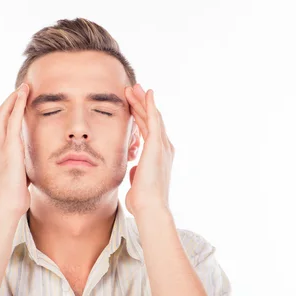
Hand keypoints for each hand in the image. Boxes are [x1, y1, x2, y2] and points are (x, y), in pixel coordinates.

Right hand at [0, 83, 30, 218]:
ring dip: (14, 98)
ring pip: (4, 113)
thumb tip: (30, 172)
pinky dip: (18, 104)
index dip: (10, 114)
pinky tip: (24, 94)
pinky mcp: (9, 146)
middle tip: (22, 89)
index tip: (19, 104)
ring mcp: (0, 144)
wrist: (3, 208)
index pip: (2, 128)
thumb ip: (22, 169)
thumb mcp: (19, 179)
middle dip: (10, 101)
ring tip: (24, 87)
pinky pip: (13, 118)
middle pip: (0, 115)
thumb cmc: (12, 199)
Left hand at [124, 83, 174, 215]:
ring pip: (151, 117)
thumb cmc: (142, 200)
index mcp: (158, 156)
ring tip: (133, 87)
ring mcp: (162, 146)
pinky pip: (154, 120)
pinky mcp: (157, 145)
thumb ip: (137, 172)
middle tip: (133, 89)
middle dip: (141, 104)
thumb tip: (134, 170)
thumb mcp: (138, 181)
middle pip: (151, 120)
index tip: (132, 104)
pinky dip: (150, 105)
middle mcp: (163, 148)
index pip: (148, 130)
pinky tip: (146, 93)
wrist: (150, 208)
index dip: (141, 116)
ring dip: (142, 101)